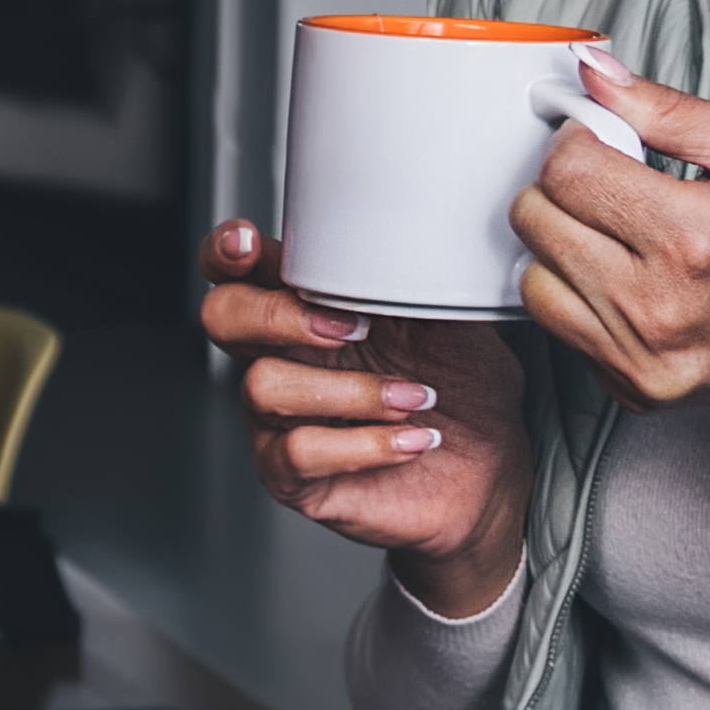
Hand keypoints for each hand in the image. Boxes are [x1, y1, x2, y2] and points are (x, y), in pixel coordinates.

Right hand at [202, 220, 524, 605]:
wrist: (489, 468)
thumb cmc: (462, 387)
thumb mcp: (452, 316)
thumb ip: (417, 274)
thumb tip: (420, 233)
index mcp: (307, 307)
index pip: (238, 268)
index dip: (226, 252)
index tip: (251, 246)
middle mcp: (282, 358)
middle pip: (221, 316)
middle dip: (276, 315)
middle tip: (352, 328)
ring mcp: (279, 419)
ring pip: (265, 387)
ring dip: (351, 391)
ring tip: (414, 398)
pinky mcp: (294, 476)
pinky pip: (299, 452)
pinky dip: (364, 443)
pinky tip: (411, 439)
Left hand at [514, 64, 709, 450]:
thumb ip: (668, 108)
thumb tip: (595, 73)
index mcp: (693, 236)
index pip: (567, 170)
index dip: (576, 140)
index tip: (602, 140)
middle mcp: (657, 304)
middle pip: (536, 219)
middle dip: (562, 185)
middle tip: (613, 182)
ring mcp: (638, 354)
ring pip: (531, 275)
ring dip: (560, 241)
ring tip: (617, 231)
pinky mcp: (628, 385)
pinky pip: (554, 324)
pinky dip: (573, 290)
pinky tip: (623, 276)